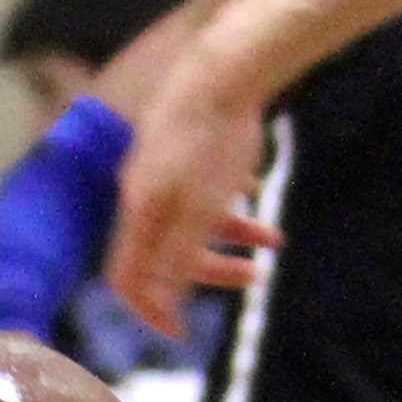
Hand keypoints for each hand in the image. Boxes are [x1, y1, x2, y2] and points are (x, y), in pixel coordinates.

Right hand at [103, 19, 284, 338]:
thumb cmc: (210, 143)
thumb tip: (158, 304)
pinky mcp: (184, 146)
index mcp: (139, 210)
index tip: (180, 332)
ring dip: (234, 235)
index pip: (127, 277)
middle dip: (212, 270)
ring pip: (193, 217)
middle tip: (254, 278)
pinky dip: (231, 201)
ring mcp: (162, 168)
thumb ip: (178, 258)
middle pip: (167, 250)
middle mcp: (143, 191)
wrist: (224, 68)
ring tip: (275, 240)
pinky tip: (257, 194)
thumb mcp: (200, 212)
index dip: (149, 309)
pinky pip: (204, 187)